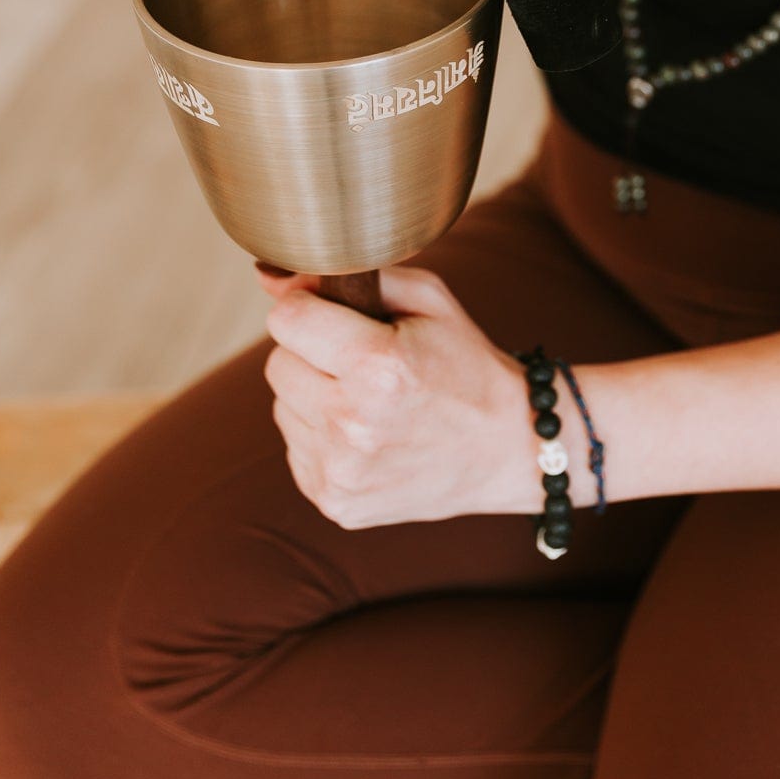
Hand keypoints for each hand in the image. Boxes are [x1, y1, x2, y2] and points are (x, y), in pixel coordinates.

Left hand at [255, 261, 539, 527]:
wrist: (509, 450)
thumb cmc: (467, 365)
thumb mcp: (429, 300)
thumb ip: (353, 276)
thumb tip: (270, 277)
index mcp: (378, 366)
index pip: (286, 319)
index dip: (309, 309)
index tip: (337, 316)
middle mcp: (353, 423)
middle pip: (277, 365)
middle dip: (311, 355)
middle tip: (362, 363)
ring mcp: (341, 471)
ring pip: (282, 408)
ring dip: (314, 397)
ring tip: (369, 402)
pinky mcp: (336, 502)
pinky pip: (296, 450)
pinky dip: (322, 437)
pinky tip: (367, 436)